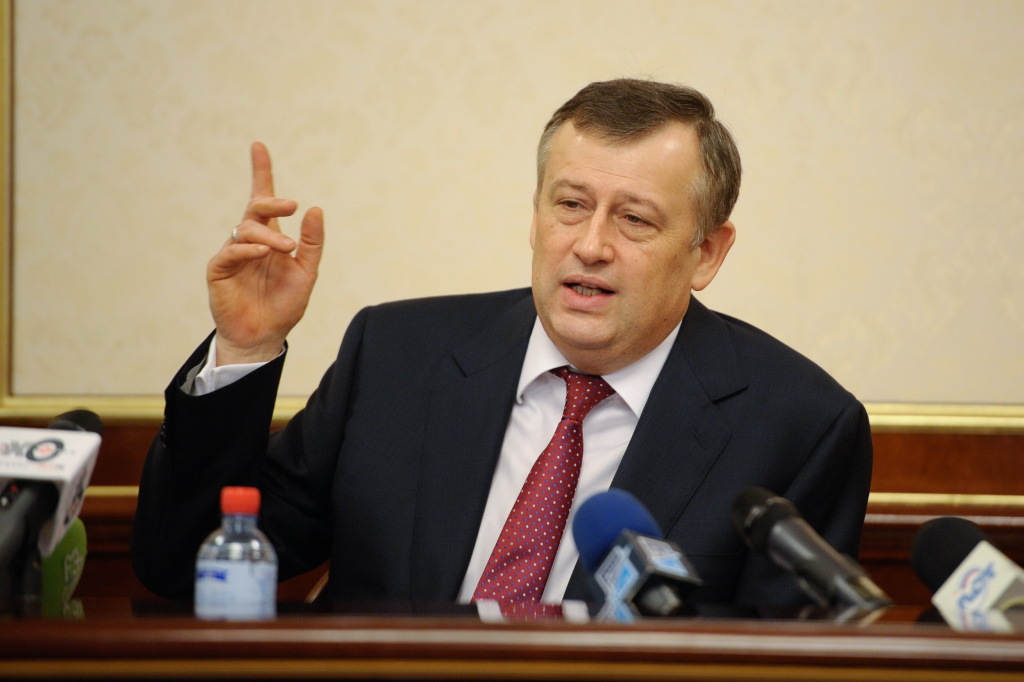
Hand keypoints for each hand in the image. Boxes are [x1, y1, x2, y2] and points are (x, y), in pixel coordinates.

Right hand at [207, 142, 323, 365]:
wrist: (264, 336)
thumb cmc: (284, 304)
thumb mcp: (306, 272)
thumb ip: (312, 243)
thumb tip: (315, 210)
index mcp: (270, 238)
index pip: (264, 200)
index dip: (261, 172)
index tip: (258, 146)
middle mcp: (250, 240)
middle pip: (255, 208)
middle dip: (271, 202)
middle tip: (291, 205)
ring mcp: (233, 253)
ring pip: (246, 229)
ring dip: (268, 235)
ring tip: (286, 249)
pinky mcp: (218, 270)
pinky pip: (230, 251)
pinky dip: (247, 249)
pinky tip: (261, 253)